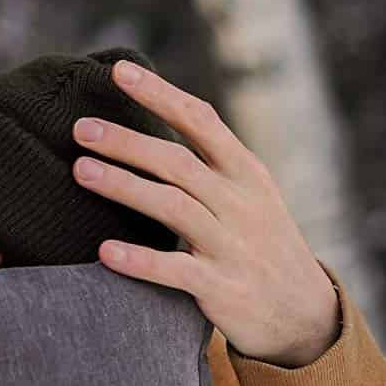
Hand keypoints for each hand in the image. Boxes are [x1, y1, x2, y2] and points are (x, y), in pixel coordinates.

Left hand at [72, 60, 341, 367]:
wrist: (304, 314)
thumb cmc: (261, 244)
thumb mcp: (250, 196)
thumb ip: (209, 164)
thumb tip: (156, 121)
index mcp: (246, 172)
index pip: (201, 120)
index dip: (160, 94)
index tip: (119, 71)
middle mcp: (240, 203)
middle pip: (178, 162)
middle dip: (127, 142)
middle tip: (80, 129)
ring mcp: (232, 245)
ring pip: (173, 206)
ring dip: (124, 187)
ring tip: (81, 171)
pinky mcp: (222, 287)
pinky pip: (176, 270)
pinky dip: (140, 260)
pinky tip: (104, 253)